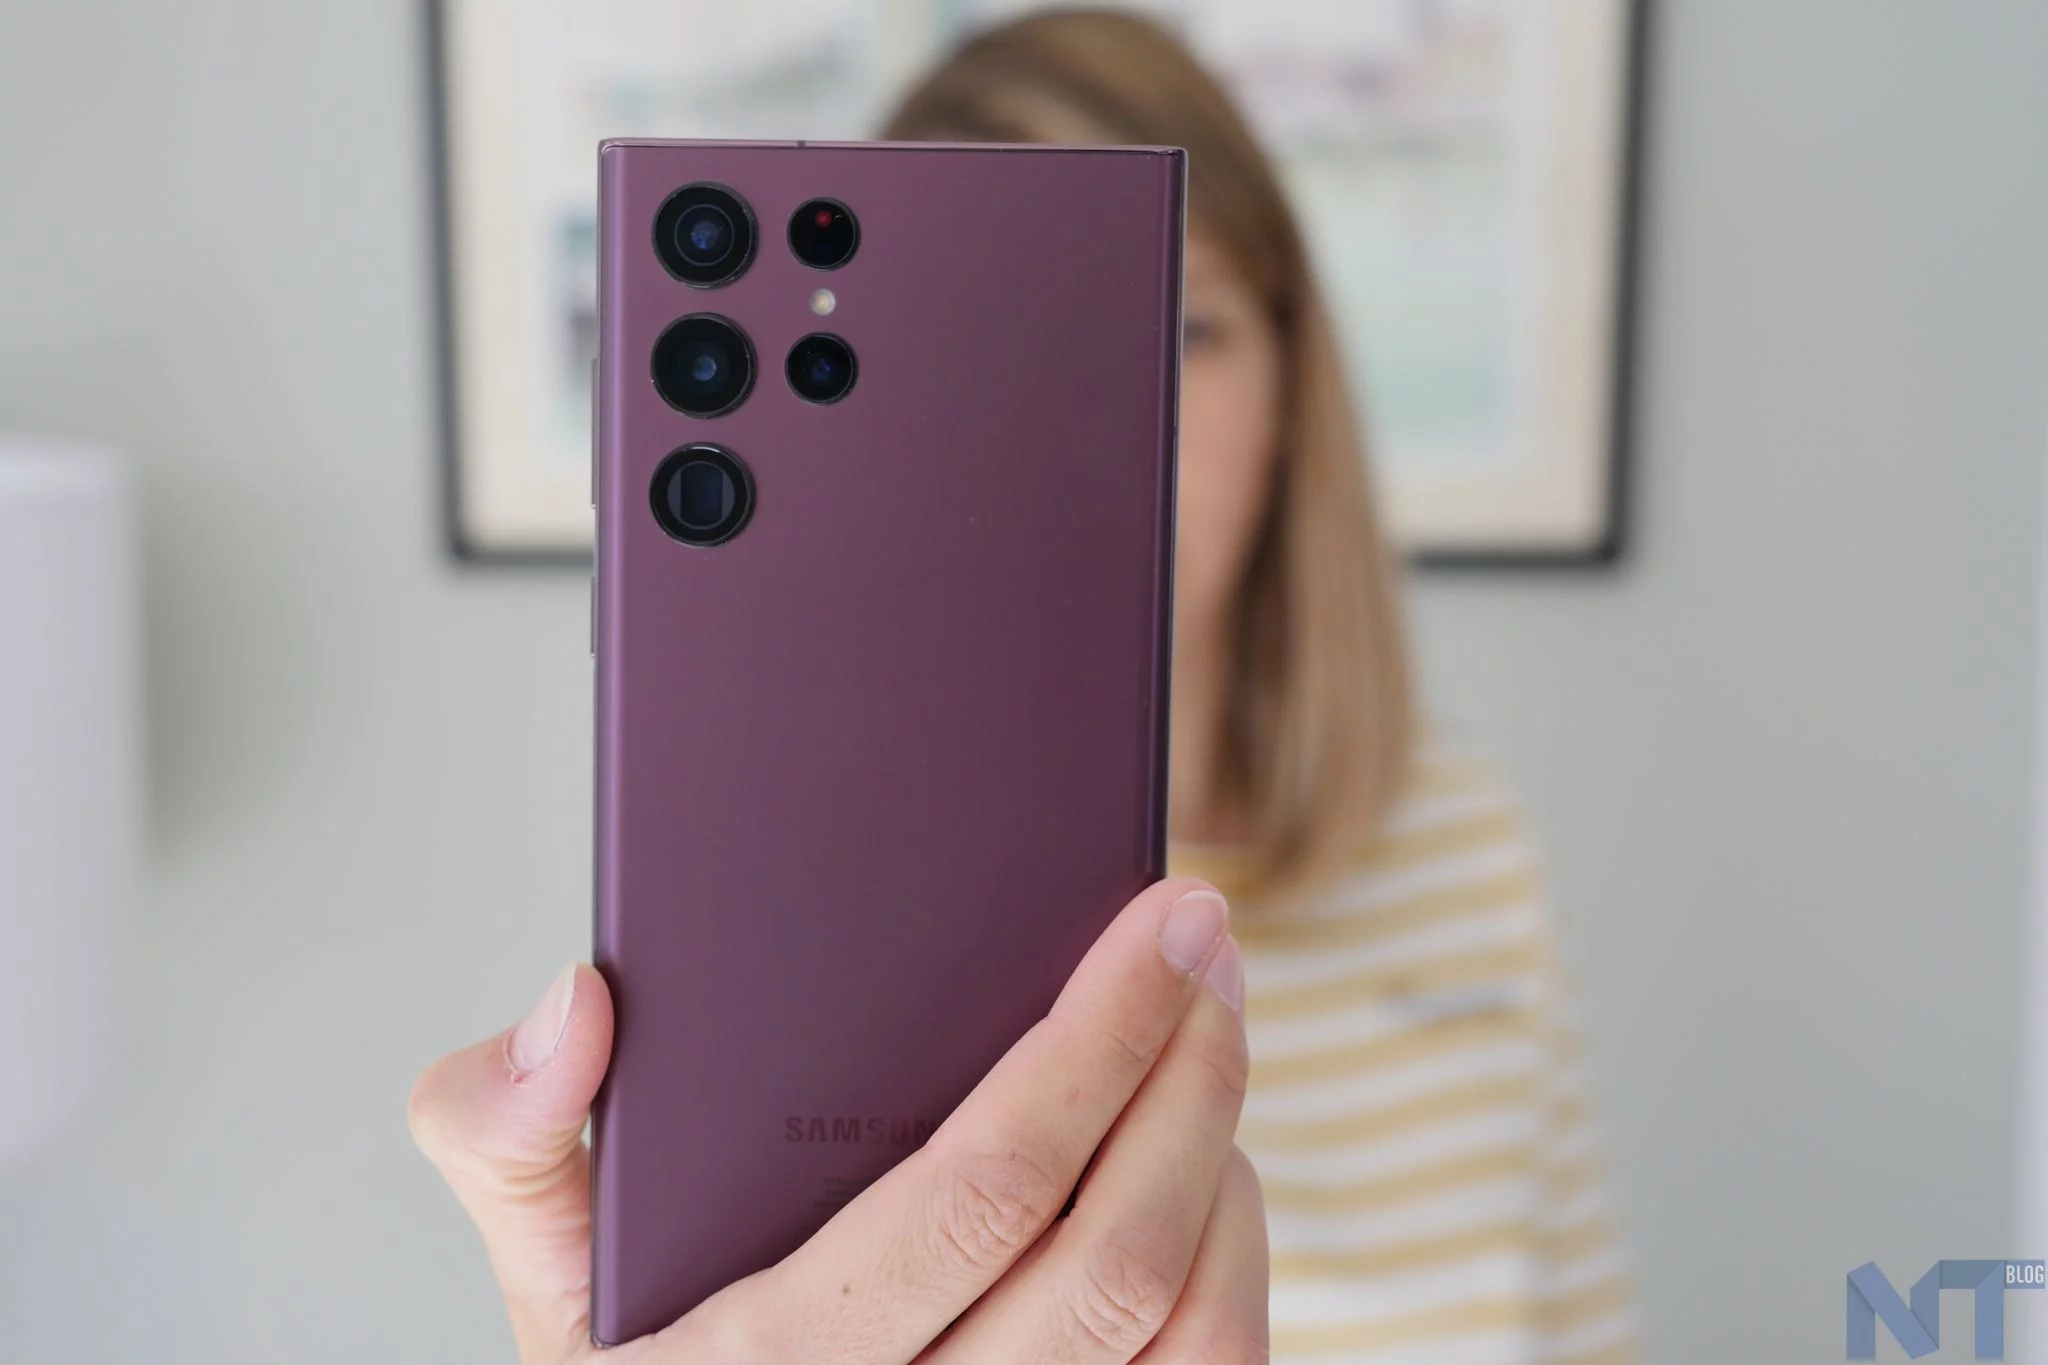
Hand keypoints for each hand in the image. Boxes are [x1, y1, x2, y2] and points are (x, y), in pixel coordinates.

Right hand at [408, 877, 1266, 1362]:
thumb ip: (505, 1135)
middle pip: (1114, 1257)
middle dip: (1192, 1072)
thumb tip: (574, 1003)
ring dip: (1223, 1163)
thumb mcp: (545, 1268)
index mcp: (773, 1361)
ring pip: (1188, 1333)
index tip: (1156, 922)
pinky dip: (1236, 1265)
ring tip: (1209, 1041)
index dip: (1095, 1043)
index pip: (979, 1192)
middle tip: (1207, 943)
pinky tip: (1207, 1171)